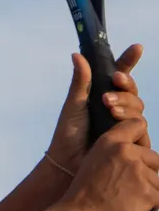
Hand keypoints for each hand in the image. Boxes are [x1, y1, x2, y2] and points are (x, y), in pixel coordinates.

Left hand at [46, 45, 148, 176]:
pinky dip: (131, 123)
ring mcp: (126, 125)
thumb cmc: (69, 133)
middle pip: (132, 92)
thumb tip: (77, 54)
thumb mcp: (74, 104)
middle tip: (113, 84)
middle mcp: (118, 108)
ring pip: (139, 108)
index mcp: (104, 95)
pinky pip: (141, 129)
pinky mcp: (132, 142)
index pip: (121, 75)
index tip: (137, 48)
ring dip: (126, 104)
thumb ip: (81, 81)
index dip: (130, 61)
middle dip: (125, 87)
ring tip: (109, 108)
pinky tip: (118, 121)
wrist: (68, 162)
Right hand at [64, 117, 158, 210]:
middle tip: (130, 188)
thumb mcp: (94, 159)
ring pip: (157, 180)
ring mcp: (139, 172)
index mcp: (111, 142)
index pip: (138, 125)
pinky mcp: (148, 193)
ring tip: (130, 201)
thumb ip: (115, 151)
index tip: (136, 155)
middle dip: (147, 173)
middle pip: (154, 158)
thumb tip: (135, 153)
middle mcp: (126, 152)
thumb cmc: (85, 192)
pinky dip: (152, 206)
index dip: (141, 140)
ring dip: (149, 191)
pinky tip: (135, 210)